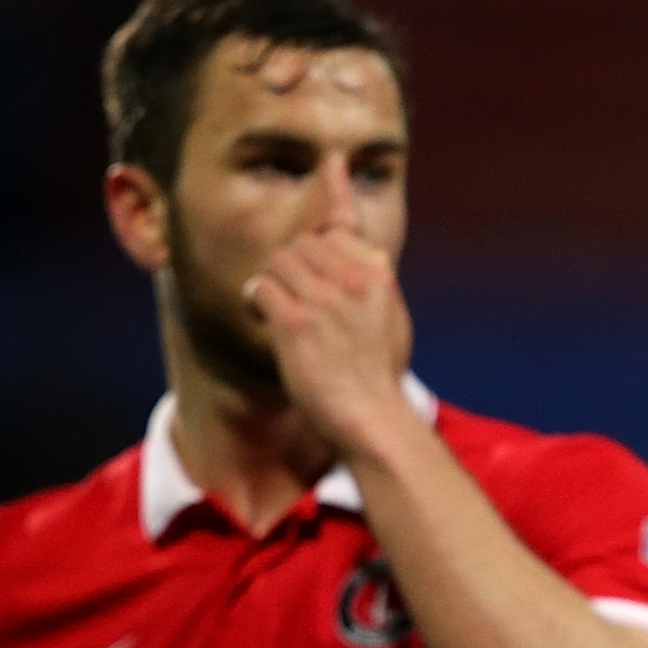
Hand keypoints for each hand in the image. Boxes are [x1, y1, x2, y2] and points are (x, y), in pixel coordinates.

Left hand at [244, 230, 417, 449]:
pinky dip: (256, 300)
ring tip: (274, 304)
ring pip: (278, 261)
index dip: (316, 255)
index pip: (334, 235)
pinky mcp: (296, 324)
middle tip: (287, 292)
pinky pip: (261, 288)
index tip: (311, 279)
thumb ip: (375, 274)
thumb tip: (356, 232)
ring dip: (271, 280)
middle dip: (290, 266)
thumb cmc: (379, 371)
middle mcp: (352, 281)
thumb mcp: (392, 312)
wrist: (371, 415)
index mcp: (379, 274)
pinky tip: (263, 317)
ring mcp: (323, 301)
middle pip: (302, 244)